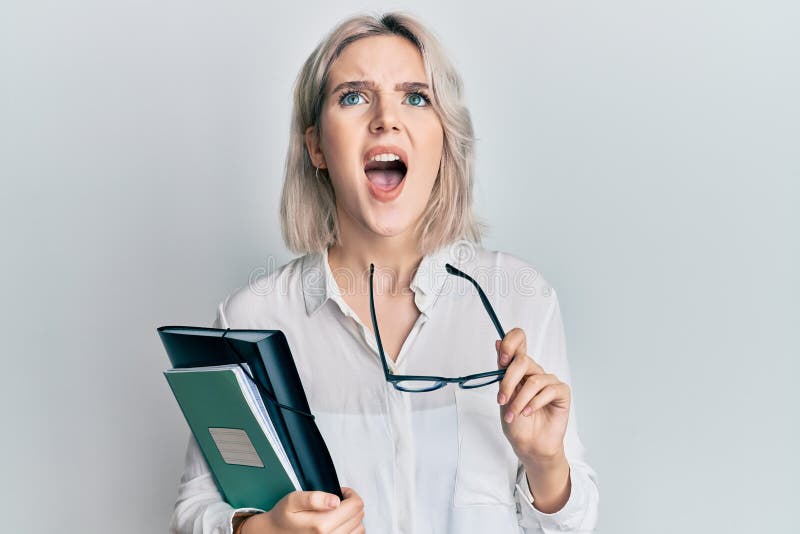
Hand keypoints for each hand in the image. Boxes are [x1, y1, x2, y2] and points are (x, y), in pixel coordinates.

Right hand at [241, 487, 364, 533]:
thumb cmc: (283, 518)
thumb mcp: (293, 500)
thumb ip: (314, 498)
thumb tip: (334, 500)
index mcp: (322, 526)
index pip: (355, 506)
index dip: (350, 494)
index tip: (342, 492)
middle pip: (359, 516)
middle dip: (352, 504)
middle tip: (338, 501)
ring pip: (360, 529)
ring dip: (353, 518)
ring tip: (339, 512)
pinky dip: (352, 529)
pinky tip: (340, 524)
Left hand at [495, 328, 569, 462]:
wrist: (528, 445)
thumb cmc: (516, 422)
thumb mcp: (504, 395)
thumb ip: (502, 370)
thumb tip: (497, 342)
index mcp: (519, 368)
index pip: (519, 340)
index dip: (511, 342)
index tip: (502, 358)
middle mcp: (535, 371)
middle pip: (523, 360)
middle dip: (508, 381)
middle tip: (502, 400)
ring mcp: (549, 381)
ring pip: (533, 380)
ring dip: (519, 400)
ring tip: (514, 415)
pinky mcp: (561, 392)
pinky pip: (548, 391)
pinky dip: (534, 404)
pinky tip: (528, 413)